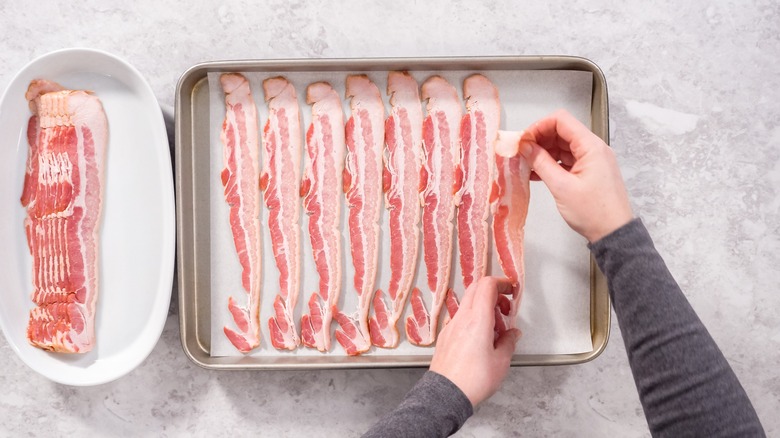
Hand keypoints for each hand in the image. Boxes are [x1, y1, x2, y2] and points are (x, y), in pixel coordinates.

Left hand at [430, 277, 520, 406]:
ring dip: (484, 309)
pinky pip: (461, 318)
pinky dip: (473, 320)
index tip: (512, 290)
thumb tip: (513, 334)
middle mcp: (462, 319)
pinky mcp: (445, 336)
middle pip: (476, 289)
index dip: (502, 282)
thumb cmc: (473, 380)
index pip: (487, 285)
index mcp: (478, 320)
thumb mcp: (501, 362)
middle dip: (494, 294)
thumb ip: (509, 342)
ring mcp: (451, 326)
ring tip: (496, 332)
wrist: (446, 394)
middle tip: (505, 311)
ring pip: (468, 304)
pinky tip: (481, 340)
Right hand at [519, 109, 632, 242]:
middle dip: (539, 139)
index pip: (561, 120)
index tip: (523, 141)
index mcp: (591, 146)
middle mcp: (594, 148)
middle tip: (521, 153)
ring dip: (543, 152)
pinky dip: (552, 163)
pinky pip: (567, 160)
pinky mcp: (590, 171)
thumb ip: (541, 162)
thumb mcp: (561, 187)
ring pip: (563, 146)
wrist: (614, 233)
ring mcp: (592, 160)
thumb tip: (524, 146)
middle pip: (561, 131)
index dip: (539, 126)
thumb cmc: (592, 212)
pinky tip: (536, 174)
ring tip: (525, 165)